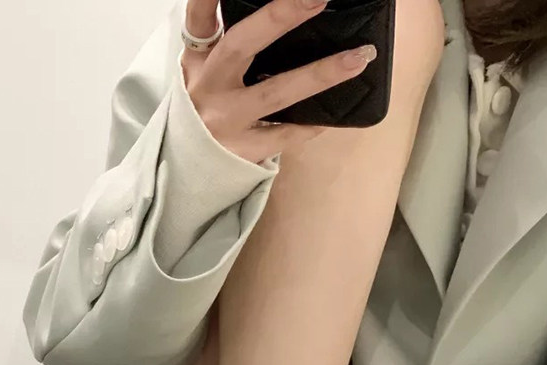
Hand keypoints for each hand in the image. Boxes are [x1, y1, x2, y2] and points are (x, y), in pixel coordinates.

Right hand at [183, 0, 378, 162]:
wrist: (187, 168)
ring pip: (275, 94)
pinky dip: (311, 125)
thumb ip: (222, 40)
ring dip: (319, 74)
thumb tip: (273, 13)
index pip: (199, 18)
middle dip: (280, 17)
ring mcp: (225, 122)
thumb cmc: (203, 108)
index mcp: (199, 60)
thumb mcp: (201, 71)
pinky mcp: (242, 151)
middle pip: (241, 44)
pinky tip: (334, 114)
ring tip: (359, 57)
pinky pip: (285, 135)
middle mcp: (209, 87)